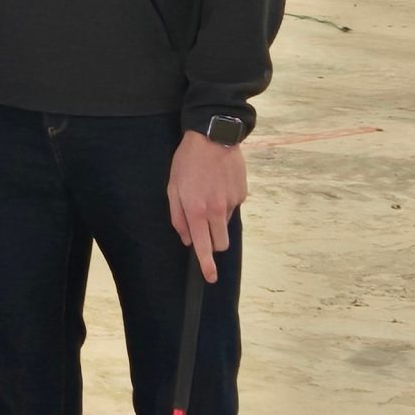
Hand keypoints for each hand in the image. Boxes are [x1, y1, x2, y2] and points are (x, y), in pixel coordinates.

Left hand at [167, 131, 246, 284]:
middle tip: (205, 226)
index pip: (203, 246)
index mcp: (196, 210)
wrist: (213, 136)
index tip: (210, 277)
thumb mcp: (173, 187)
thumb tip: (188, 238)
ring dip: (218, 218)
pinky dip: (226, 201)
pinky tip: (218, 183)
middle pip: (221, 243)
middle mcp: (216, 210)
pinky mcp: (242, 193)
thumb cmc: (188, 161)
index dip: (207, 265)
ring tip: (208, 193)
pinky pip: (233, 206)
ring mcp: (231, 202)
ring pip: (226, 224)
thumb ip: (178, 217)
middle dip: (214, 242)